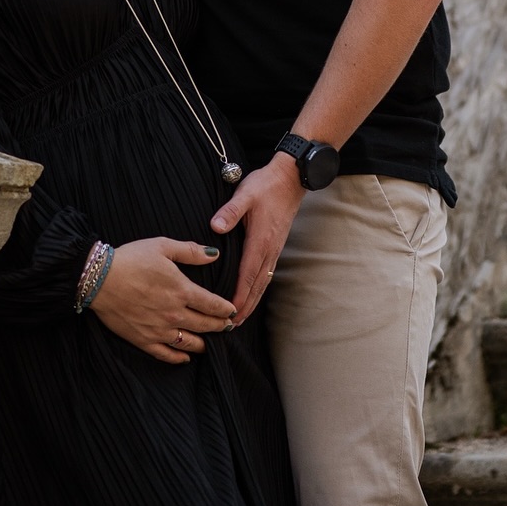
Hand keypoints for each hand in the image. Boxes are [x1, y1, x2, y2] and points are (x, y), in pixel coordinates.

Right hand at [90, 238, 236, 364]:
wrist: (99, 279)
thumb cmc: (131, 259)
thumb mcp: (162, 246)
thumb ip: (190, 251)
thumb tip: (214, 254)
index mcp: (181, 290)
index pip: (212, 305)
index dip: (226, 309)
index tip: (233, 311)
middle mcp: (174, 314)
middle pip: (205, 326)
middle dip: (220, 327)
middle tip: (228, 327)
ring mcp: (159, 330)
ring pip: (190, 343)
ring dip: (204, 343)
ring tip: (210, 342)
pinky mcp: (143, 340)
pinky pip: (166, 354)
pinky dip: (179, 357)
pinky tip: (186, 357)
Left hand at [210, 154, 304, 324]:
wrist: (291, 179)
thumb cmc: (265, 185)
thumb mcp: (245, 194)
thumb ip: (230, 211)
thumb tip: (215, 226)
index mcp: (260, 241)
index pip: (247, 275)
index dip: (238, 295)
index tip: (229, 313)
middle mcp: (269, 250)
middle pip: (256, 286)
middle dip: (244, 307)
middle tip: (231, 326)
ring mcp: (274, 249)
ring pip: (263, 282)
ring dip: (252, 301)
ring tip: (240, 318)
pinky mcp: (275, 246)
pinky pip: (267, 274)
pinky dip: (258, 289)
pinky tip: (253, 294)